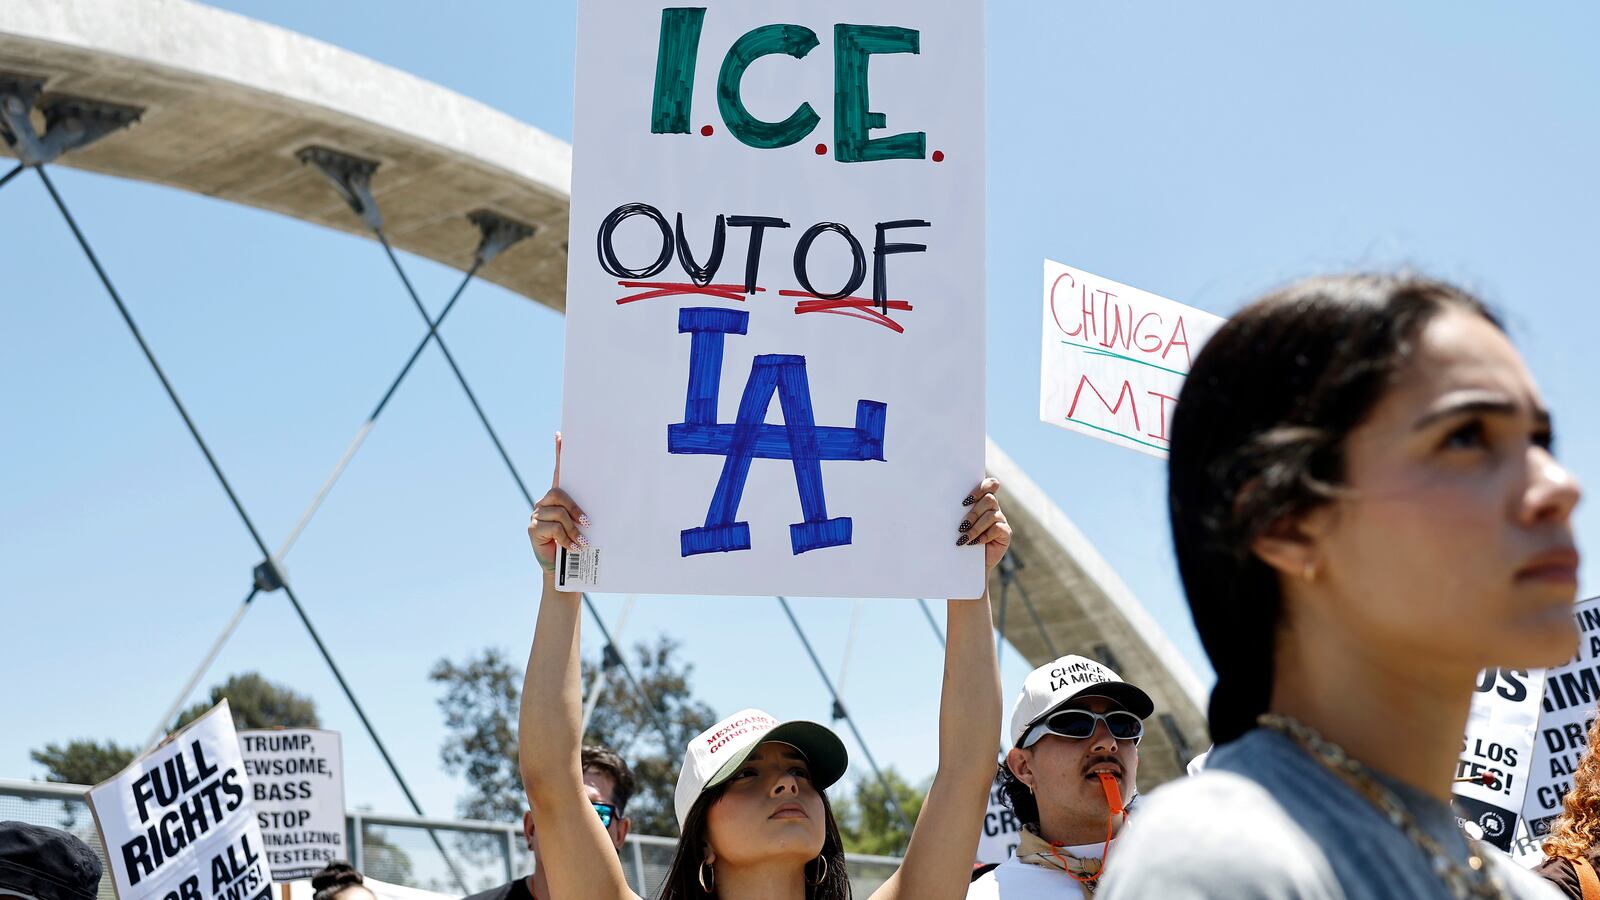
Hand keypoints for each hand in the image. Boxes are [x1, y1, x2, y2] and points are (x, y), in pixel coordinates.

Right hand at [528, 432, 590, 573]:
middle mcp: (546, 503)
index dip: (558, 454)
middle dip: (575, 508)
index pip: (558, 472)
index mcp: (559, 498)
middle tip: (588, 523)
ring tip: (581, 542)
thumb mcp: (582, 526)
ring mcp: (538, 515)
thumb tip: (598, 511)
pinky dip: (565, 538)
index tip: (560, 436)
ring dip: (573, 528)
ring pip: (558, 513)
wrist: (562, 568)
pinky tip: (571, 547)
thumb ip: (585, 514)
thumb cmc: (576, 543)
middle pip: (559, 493)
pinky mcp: (533, 529)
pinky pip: (552, 528)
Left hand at [957, 477, 1010, 571]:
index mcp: (983, 501)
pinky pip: (998, 528)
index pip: (990, 484)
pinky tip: (976, 543)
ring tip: (964, 538)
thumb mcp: (958, 523)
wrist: (968, 562)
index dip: (980, 488)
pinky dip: (985, 535)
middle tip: (962, 526)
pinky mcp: (1006, 533)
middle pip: (989, 499)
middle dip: (973, 513)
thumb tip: (944, 502)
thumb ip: (958, 511)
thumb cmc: (960, 539)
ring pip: (992, 515)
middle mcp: (994, 508)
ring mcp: (1001, 520)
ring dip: (976, 527)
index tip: (965, 501)